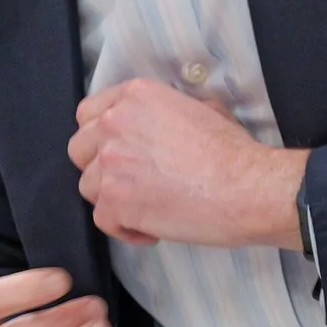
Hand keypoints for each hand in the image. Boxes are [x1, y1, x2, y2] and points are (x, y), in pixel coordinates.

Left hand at [68, 79, 308, 249]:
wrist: (247, 187)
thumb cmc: (233, 151)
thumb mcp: (204, 108)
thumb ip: (168, 111)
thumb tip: (164, 121)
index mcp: (134, 97)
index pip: (88, 113)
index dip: (100, 136)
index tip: (117, 151)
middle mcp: (114, 124)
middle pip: (79, 149)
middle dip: (100, 167)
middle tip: (130, 181)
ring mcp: (111, 164)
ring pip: (89, 186)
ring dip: (113, 199)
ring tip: (146, 207)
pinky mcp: (115, 202)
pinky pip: (103, 220)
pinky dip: (125, 229)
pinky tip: (153, 228)